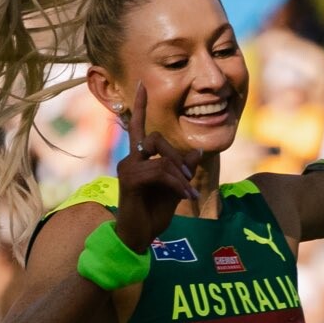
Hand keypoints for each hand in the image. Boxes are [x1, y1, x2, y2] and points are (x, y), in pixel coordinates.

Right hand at [114, 80, 195, 249]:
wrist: (139, 238)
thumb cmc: (153, 215)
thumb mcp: (175, 189)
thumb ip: (183, 169)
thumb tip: (196, 152)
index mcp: (138, 159)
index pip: (138, 127)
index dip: (140, 106)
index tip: (143, 85)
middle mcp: (129, 159)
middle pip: (155, 138)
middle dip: (177, 155)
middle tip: (191, 176)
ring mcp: (127, 168)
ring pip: (161, 159)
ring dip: (181, 177)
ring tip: (189, 193)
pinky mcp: (130, 179)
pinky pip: (160, 172)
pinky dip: (177, 183)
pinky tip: (184, 196)